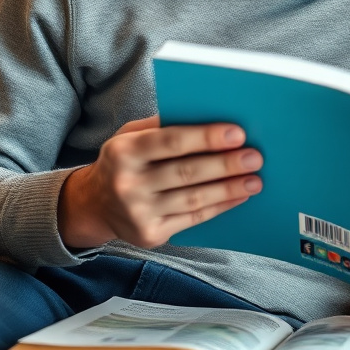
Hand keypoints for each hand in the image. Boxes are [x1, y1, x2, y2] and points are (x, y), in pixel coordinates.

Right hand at [58, 116, 262, 249]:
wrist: (94, 205)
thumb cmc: (124, 161)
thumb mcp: (131, 136)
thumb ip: (163, 125)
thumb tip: (209, 115)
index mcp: (123, 151)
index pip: (171, 141)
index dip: (206, 137)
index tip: (237, 134)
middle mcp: (127, 183)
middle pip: (186, 172)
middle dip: (225, 165)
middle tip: (254, 158)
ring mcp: (138, 212)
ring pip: (193, 198)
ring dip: (228, 188)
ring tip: (255, 180)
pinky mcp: (150, 234)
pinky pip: (193, 218)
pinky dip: (219, 206)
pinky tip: (238, 196)